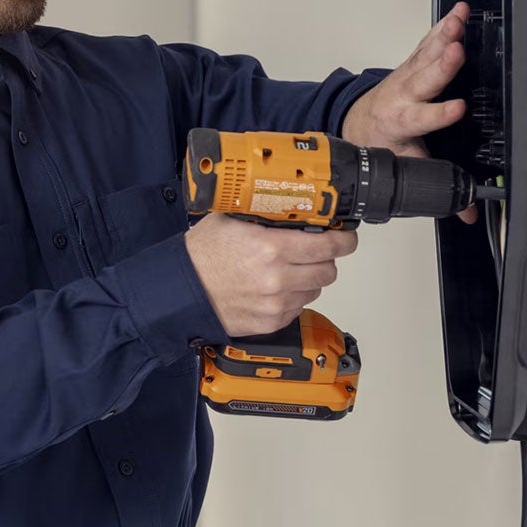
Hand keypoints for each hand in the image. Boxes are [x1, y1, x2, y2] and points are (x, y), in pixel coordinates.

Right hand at [185, 214, 355, 337]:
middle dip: (326, 259)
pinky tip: (274, 287)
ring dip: (309, 278)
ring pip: (315, 290)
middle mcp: (278, 278)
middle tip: (316, 252)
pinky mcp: (271, 322)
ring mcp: (276, 303)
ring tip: (288, 270)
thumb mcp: (230, 219)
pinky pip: (298, 307)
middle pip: (328, 270)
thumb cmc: (201, 256)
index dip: (344, 240)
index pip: (328, 245)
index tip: (346, 237)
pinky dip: (293, 297)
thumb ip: (263, 213)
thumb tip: (288, 205)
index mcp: (271, 248)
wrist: (181, 290)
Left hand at [342, 1, 477, 222]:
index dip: (440, 113)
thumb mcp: (407, 165)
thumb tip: (466, 211)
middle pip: (424, 79)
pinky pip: (428, 43)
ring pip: (426, 56)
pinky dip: (443, 27)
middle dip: (441, 66)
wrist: (359, 122)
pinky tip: (458, 13)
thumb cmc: (385, 141)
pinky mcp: (411, 63)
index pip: (423, 119)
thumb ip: (434, 183)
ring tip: (459, 21)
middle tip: (456, 51)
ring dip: (444, 37)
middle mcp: (403, 96)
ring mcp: (406, 77)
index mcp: (402, 123)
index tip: (459, 108)